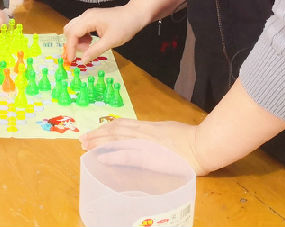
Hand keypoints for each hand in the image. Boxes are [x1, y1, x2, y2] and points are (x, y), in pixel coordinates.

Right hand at [62, 5, 145, 62]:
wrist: (135, 15)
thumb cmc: (125, 26)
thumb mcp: (110, 41)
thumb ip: (95, 51)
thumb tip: (83, 60)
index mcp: (89, 19)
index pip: (72, 33)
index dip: (70, 48)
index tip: (72, 60)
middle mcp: (86, 15)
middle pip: (69, 29)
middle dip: (73, 43)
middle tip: (84, 52)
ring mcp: (88, 16)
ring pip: (74, 28)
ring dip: (77, 40)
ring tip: (89, 47)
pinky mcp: (92, 18)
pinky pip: (80, 27)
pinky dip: (82, 37)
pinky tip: (91, 41)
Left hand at [79, 118, 209, 175]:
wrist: (202, 145)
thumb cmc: (191, 139)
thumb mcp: (169, 130)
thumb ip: (156, 134)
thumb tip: (149, 137)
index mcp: (148, 127)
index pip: (122, 125)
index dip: (107, 128)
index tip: (95, 131)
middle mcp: (143, 133)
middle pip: (114, 131)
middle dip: (97, 135)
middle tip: (82, 139)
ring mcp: (145, 144)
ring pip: (116, 140)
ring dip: (99, 143)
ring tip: (85, 146)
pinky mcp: (148, 156)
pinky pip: (126, 155)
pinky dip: (112, 156)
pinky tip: (100, 158)